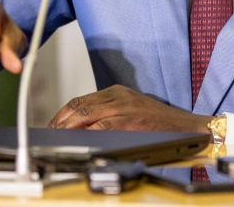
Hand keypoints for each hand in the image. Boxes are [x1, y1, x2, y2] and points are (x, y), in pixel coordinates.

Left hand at [48, 85, 210, 132]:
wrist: (184, 126)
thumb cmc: (157, 122)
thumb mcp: (130, 109)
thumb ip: (109, 113)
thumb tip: (83, 128)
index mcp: (115, 92)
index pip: (81, 100)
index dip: (63, 113)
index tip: (53, 124)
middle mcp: (116, 97)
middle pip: (79, 106)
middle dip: (60, 121)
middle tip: (49, 134)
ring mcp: (122, 108)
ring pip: (86, 115)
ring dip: (68, 128)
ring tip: (57, 139)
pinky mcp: (128, 120)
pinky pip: (101, 126)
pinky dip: (86, 134)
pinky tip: (78, 142)